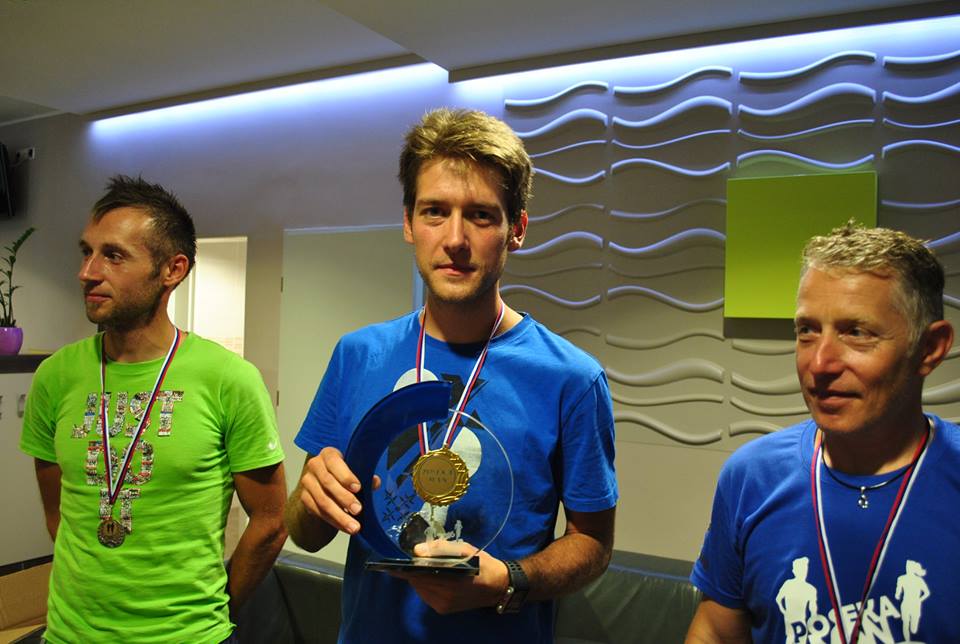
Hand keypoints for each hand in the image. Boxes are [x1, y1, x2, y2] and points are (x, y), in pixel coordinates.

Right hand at [296, 446, 378, 534]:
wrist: (323, 482)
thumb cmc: (342, 473)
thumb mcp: (354, 469)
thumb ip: (365, 475)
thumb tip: (375, 482)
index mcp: (328, 454)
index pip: (334, 462)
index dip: (346, 476)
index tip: (358, 488)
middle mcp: (314, 466)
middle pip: (328, 483)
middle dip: (345, 498)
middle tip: (358, 510)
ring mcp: (307, 482)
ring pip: (323, 501)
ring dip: (340, 516)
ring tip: (354, 526)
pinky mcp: (305, 498)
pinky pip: (319, 512)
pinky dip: (333, 521)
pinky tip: (344, 527)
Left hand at [390, 542, 509, 614]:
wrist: (499, 586)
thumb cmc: (482, 564)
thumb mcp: (464, 549)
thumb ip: (440, 548)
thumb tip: (417, 550)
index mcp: (451, 578)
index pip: (419, 573)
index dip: (402, 568)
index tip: (389, 562)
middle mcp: (445, 595)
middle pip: (417, 581)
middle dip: (411, 570)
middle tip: (411, 559)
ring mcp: (443, 605)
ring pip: (420, 589)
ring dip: (418, 578)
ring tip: (423, 567)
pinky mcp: (443, 610)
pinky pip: (426, 595)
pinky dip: (425, 586)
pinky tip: (432, 578)